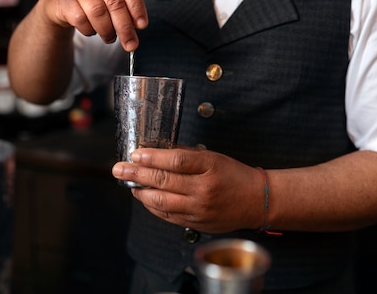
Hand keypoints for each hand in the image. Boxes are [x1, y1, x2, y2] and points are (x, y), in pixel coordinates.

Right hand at [39, 0, 147, 51]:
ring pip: (98, 12)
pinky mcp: (65, 1)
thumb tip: (137, 26)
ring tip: (109, 38)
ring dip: (107, 31)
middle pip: (115, 3)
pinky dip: (89, 30)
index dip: (137, 7)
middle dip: (125, 27)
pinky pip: (81, 19)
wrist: (60, 2)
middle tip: (130, 44)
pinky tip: (91, 30)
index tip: (142, 25)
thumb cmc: (90, 1)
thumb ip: (126, 8)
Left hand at [111, 147, 263, 232]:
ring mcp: (199, 208)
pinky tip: (144, 198)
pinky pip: (168, 215)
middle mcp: (204, 189)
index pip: (176, 161)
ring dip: (141, 192)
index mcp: (210, 166)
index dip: (152, 157)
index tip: (136, 154)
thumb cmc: (234, 176)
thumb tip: (157, 153)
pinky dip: (153, 206)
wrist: (257, 200)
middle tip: (119, 169)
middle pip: (164, 180)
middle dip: (136, 174)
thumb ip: (188, 156)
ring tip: (128, 184)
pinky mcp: (196, 223)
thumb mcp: (214, 157)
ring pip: (162, 201)